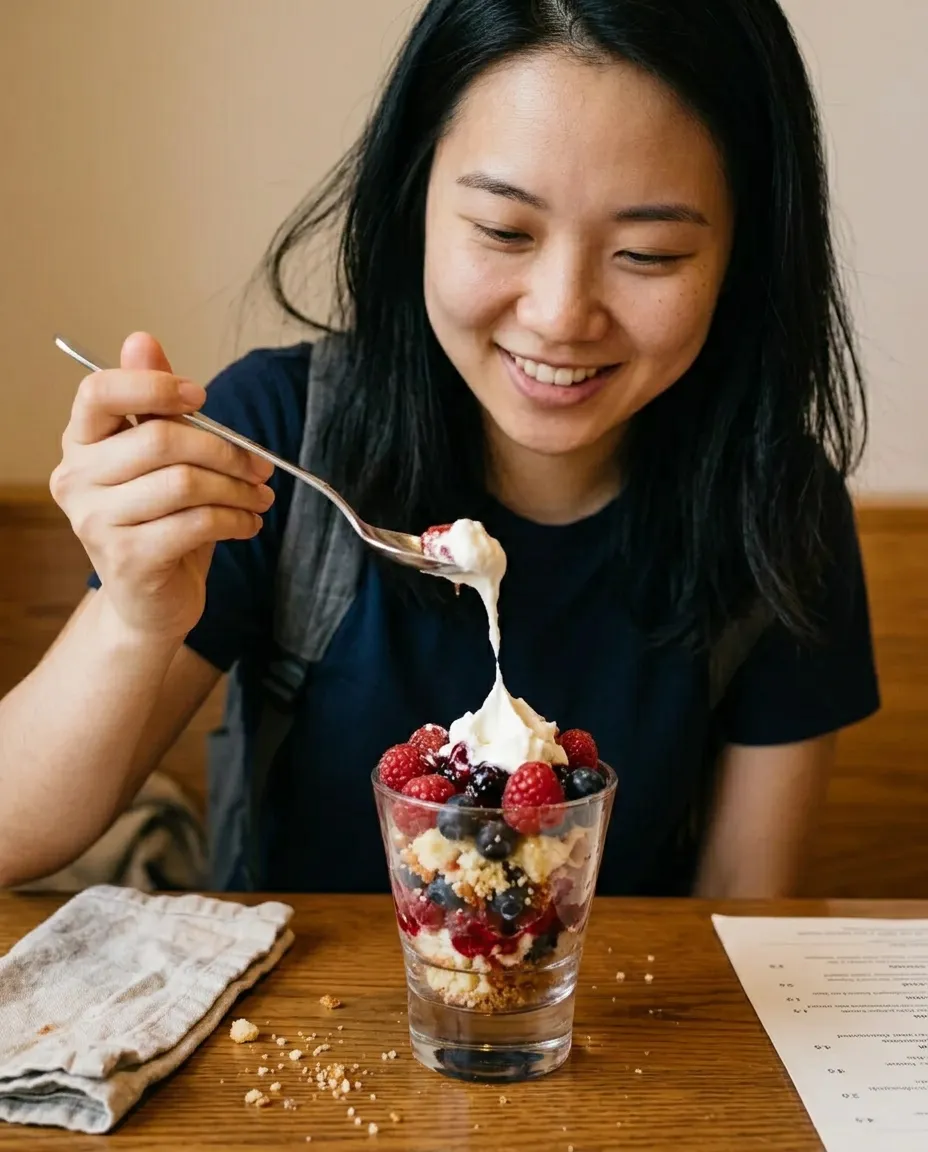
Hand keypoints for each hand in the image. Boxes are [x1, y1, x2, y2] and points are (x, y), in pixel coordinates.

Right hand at [50, 332, 274, 640]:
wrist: (151, 603)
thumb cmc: (160, 522)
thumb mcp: (162, 460)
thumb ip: (154, 404)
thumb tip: (141, 339)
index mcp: (80, 443)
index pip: (97, 392)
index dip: (153, 385)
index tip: (201, 396)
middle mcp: (75, 479)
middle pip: (159, 439)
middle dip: (225, 450)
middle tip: (261, 466)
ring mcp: (95, 521)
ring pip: (184, 483)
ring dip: (238, 489)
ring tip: (260, 498)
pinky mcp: (126, 558)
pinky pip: (196, 523)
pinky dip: (235, 520)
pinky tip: (248, 524)